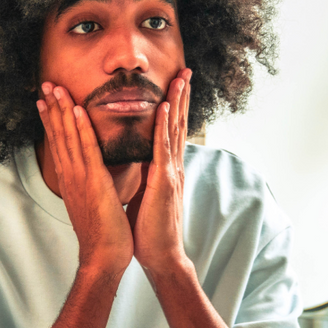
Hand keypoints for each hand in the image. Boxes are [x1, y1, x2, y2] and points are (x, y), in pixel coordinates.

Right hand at [38, 83, 133, 276]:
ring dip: (62, 111)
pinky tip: (77, 111)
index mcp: (72, 180)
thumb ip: (94, 184)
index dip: (52, 121)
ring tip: (55, 88)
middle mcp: (71, 176)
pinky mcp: (94, 182)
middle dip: (52, 109)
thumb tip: (97, 174)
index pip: (60, 144)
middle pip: (58, 136)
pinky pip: (87, 150)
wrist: (104, 256)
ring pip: (68, 138)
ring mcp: (79, 178)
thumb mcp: (97, 201)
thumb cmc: (104, 233)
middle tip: (45, 84)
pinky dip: (81, 129)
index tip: (46, 101)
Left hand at [127, 69, 190, 271]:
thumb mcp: (147, 194)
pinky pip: (163, 148)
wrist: (161, 255)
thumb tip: (141, 162)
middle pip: (178, 124)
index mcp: (168, 170)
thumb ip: (147, 175)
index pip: (171, 132)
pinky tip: (164, 108)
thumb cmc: (150, 229)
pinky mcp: (164, 182)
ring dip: (177, 103)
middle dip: (181, 97)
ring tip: (179, 79)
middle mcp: (173, 167)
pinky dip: (164, 127)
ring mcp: (171, 173)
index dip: (175, 108)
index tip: (175, 85)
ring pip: (174, 131)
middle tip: (185, 71)